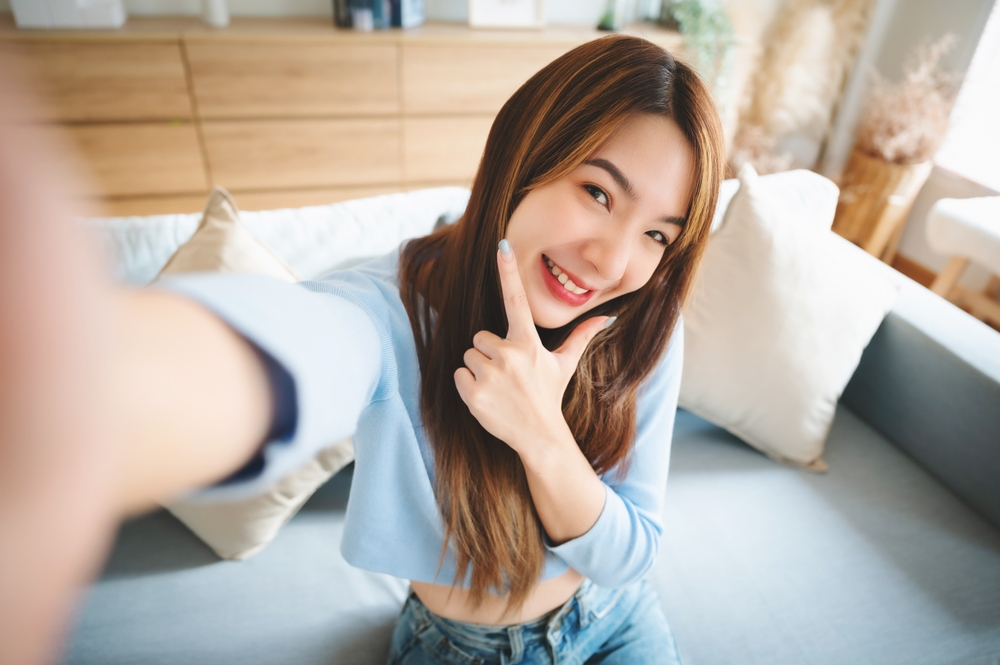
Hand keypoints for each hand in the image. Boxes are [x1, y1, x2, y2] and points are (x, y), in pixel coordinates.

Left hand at [453, 241, 610, 464]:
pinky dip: (468, 386)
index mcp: (528, 343)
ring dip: (478, 370)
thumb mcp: (565, 364)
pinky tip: (488, 398)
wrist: (539, 436)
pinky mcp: (474, 393)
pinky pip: (459, 375)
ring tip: (499, 387)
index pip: (517, 300)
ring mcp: (491, 374)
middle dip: (489, 353)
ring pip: (468, 356)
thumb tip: (608, 317)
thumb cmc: (549, 396)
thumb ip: (581, 336)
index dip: (508, 271)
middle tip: (508, 374)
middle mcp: (509, 355)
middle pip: (480, 337)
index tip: (502, 245)